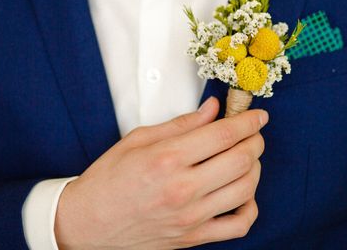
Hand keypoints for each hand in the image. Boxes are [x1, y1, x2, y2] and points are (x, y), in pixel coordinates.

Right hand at [54, 97, 267, 248]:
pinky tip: (243, 193)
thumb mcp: (138, 139)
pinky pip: (238, 225)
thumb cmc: (108, 180)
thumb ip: (181, 124)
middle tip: (253, 133)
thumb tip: (212, 109)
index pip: (224, 135)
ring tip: (246, 157)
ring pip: (246, 189)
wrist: (88, 223)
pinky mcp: (193, 237)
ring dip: (255, 168)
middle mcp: (183, 188)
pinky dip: (250, 207)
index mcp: (168, 158)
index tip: (258, 115)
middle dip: (255, 141)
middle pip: (241, 159)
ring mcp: (191, 216)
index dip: (248, 121)